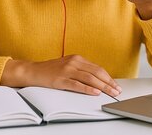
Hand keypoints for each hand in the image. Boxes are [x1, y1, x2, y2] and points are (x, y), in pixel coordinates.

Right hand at [1, 55, 121, 96]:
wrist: (33, 71)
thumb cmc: (51, 70)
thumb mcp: (68, 66)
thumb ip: (81, 70)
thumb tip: (97, 80)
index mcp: (77, 58)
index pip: (98, 68)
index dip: (108, 77)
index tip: (116, 84)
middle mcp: (74, 62)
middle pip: (96, 73)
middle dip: (109, 83)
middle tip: (117, 90)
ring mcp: (67, 70)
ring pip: (89, 78)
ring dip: (102, 87)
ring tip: (110, 93)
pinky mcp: (60, 79)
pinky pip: (77, 84)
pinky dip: (87, 89)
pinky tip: (95, 92)